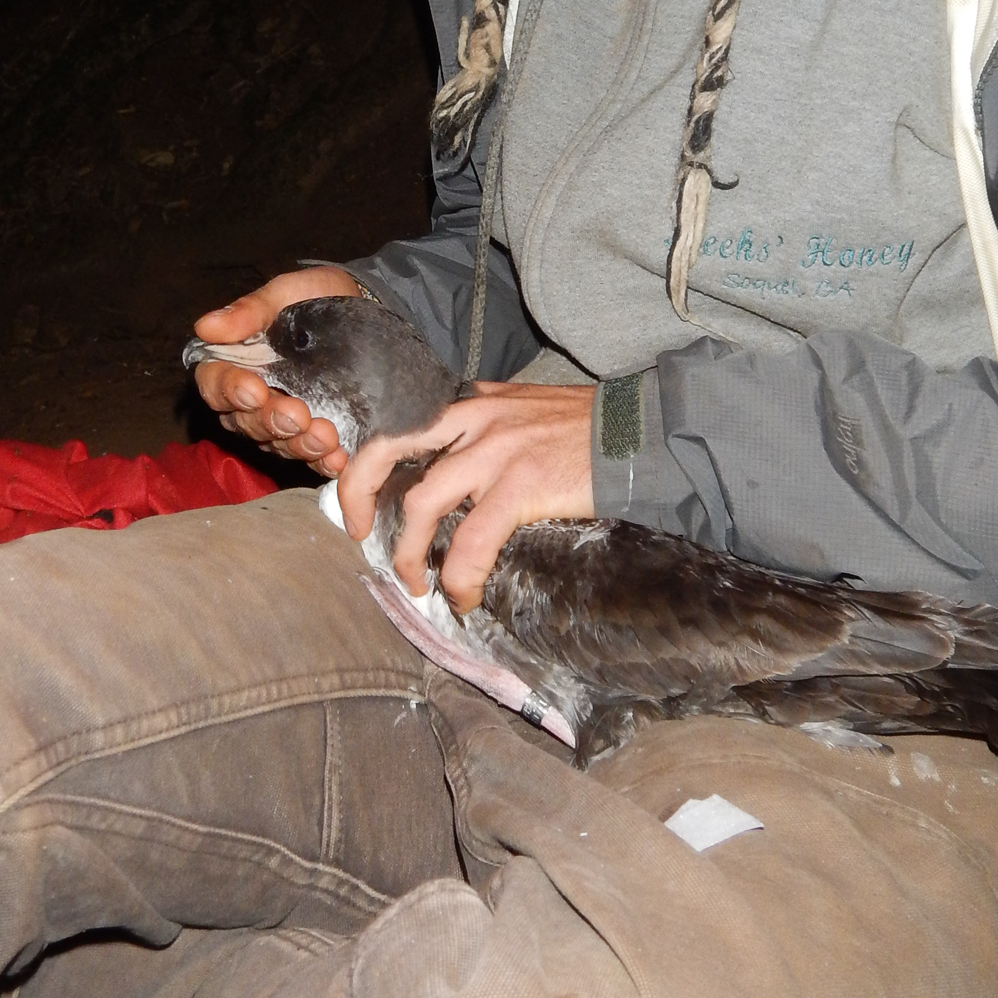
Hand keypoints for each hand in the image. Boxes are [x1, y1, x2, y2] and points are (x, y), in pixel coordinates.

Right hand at [190, 268, 359, 471]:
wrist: (366, 309)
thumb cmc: (316, 298)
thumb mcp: (287, 292)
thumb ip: (251, 311)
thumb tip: (206, 326)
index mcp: (236, 363)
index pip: (215, 384)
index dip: (230, 391)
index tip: (255, 389)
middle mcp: (253, 399)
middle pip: (245, 421)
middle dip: (272, 421)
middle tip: (299, 414)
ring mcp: (283, 422)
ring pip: (277, 444)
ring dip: (299, 444)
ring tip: (326, 437)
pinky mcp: (314, 437)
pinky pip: (312, 458)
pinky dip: (323, 462)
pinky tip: (338, 459)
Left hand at [338, 383, 594, 611]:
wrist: (640, 432)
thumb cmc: (589, 425)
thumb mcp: (526, 404)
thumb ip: (489, 419)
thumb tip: (461, 446)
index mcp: (472, 401)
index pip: (401, 422)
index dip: (369, 461)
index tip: (360, 496)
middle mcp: (473, 417)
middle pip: (389, 448)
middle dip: (357, 493)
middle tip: (357, 533)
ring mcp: (494, 451)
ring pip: (421, 504)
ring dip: (408, 553)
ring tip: (420, 583)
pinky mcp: (519, 486)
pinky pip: (471, 541)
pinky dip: (459, 577)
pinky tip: (465, 596)